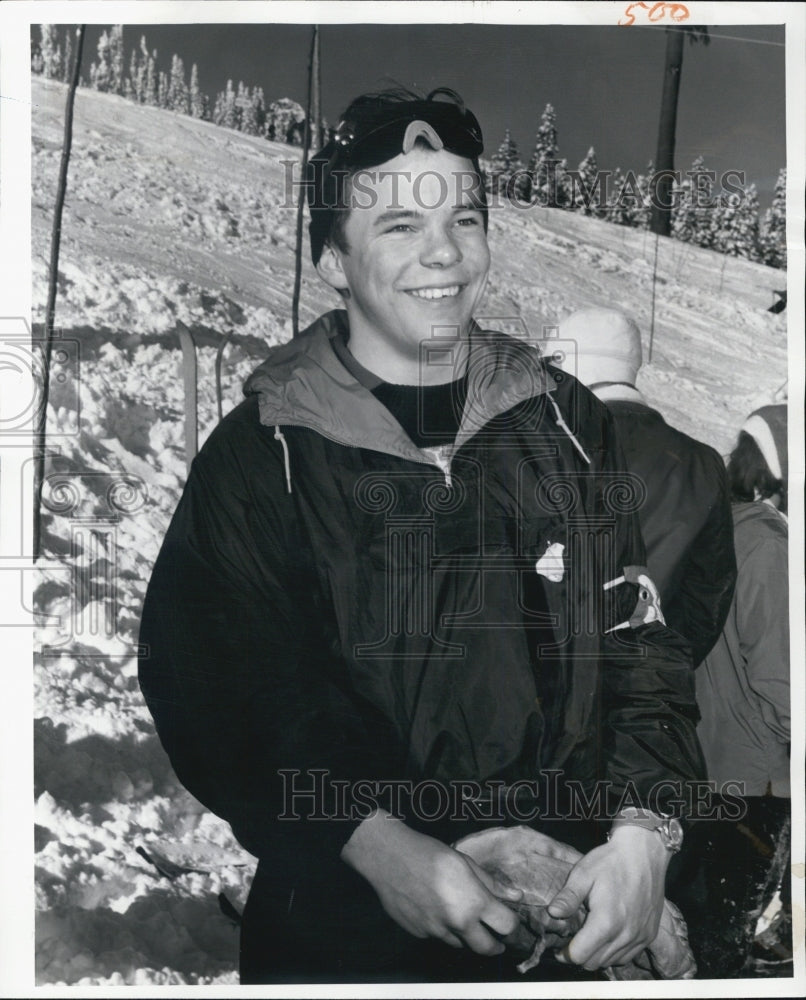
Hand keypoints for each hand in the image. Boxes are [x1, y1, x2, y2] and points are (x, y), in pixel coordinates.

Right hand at [341, 809, 522, 954]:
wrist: (389, 859)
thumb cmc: (427, 854)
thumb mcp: (465, 862)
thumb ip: (491, 883)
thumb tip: (514, 895)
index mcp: (474, 902)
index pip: (507, 925)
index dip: (512, 922)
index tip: (510, 917)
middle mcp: (457, 923)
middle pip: (487, 948)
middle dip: (496, 944)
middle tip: (497, 937)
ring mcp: (437, 932)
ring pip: (461, 944)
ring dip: (466, 934)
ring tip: (460, 913)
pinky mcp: (420, 934)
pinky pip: (439, 936)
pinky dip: (443, 928)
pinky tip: (436, 909)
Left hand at [547, 825, 668, 969]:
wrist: (644, 853)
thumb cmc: (611, 861)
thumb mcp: (583, 874)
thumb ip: (568, 897)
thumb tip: (552, 914)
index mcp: (606, 921)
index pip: (580, 956)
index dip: (566, 953)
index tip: (560, 947)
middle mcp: (625, 934)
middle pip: (595, 963)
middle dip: (580, 955)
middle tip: (573, 940)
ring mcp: (640, 937)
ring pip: (611, 961)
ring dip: (597, 955)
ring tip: (590, 936)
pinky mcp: (649, 935)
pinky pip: (628, 955)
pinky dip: (615, 952)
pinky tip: (608, 936)